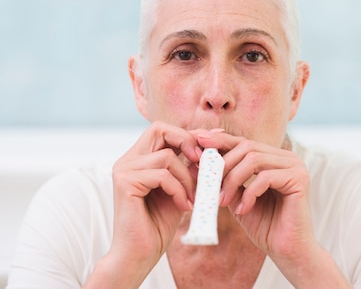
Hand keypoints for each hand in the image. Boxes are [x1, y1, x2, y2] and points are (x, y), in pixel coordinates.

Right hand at [93, 122, 202, 285]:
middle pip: (158, 128)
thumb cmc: (159, 223)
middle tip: (202, 161)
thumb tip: (210, 143)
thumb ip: (189, 167)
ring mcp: (124, 170)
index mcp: (139, 159)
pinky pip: (162, 175)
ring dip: (187, 178)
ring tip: (193, 199)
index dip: (190, 133)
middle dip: (186, 140)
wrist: (140, 254)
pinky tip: (184, 206)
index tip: (214, 140)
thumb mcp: (180, 188)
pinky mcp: (125, 183)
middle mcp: (128, 160)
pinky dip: (179, 190)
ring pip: (166, 156)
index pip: (163, 130)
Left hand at [196, 131, 315, 264]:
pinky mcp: (300, 179)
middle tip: (207, 186)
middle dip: (223, 165)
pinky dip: (249, 193)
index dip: (221, 141)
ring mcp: (296, 166)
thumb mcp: (238, 199)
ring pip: (253, 159)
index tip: (198, 143)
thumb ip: (225, 179)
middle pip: (248, 147)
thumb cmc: (265, 227)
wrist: (287, 251)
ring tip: (222, 201)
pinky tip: (243, 210)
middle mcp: (287, 157)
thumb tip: (197, 162)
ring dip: (232, 180)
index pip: (245, 142)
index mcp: (275, 158)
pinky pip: (265, 177)